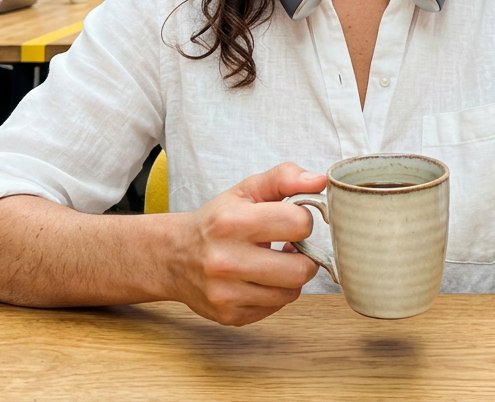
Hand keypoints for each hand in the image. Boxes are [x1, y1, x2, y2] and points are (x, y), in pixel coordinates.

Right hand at [165, 162, 324, 325]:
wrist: (174, 256)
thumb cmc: (217, 220)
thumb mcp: (246, 190)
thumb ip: (284, 178)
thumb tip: (320, 181)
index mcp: (233, 221)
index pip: (298, 224)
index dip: (303, 220)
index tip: (292, 220)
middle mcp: (226, 260)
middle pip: (300, 269)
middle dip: (304, 256)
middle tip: (291, 246)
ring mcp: (226, 293)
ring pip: (291, 292)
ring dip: (291, 276)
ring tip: (275, 261)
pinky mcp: (229, 316)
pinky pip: (274, 308)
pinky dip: (275, 293)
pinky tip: (261, 278)